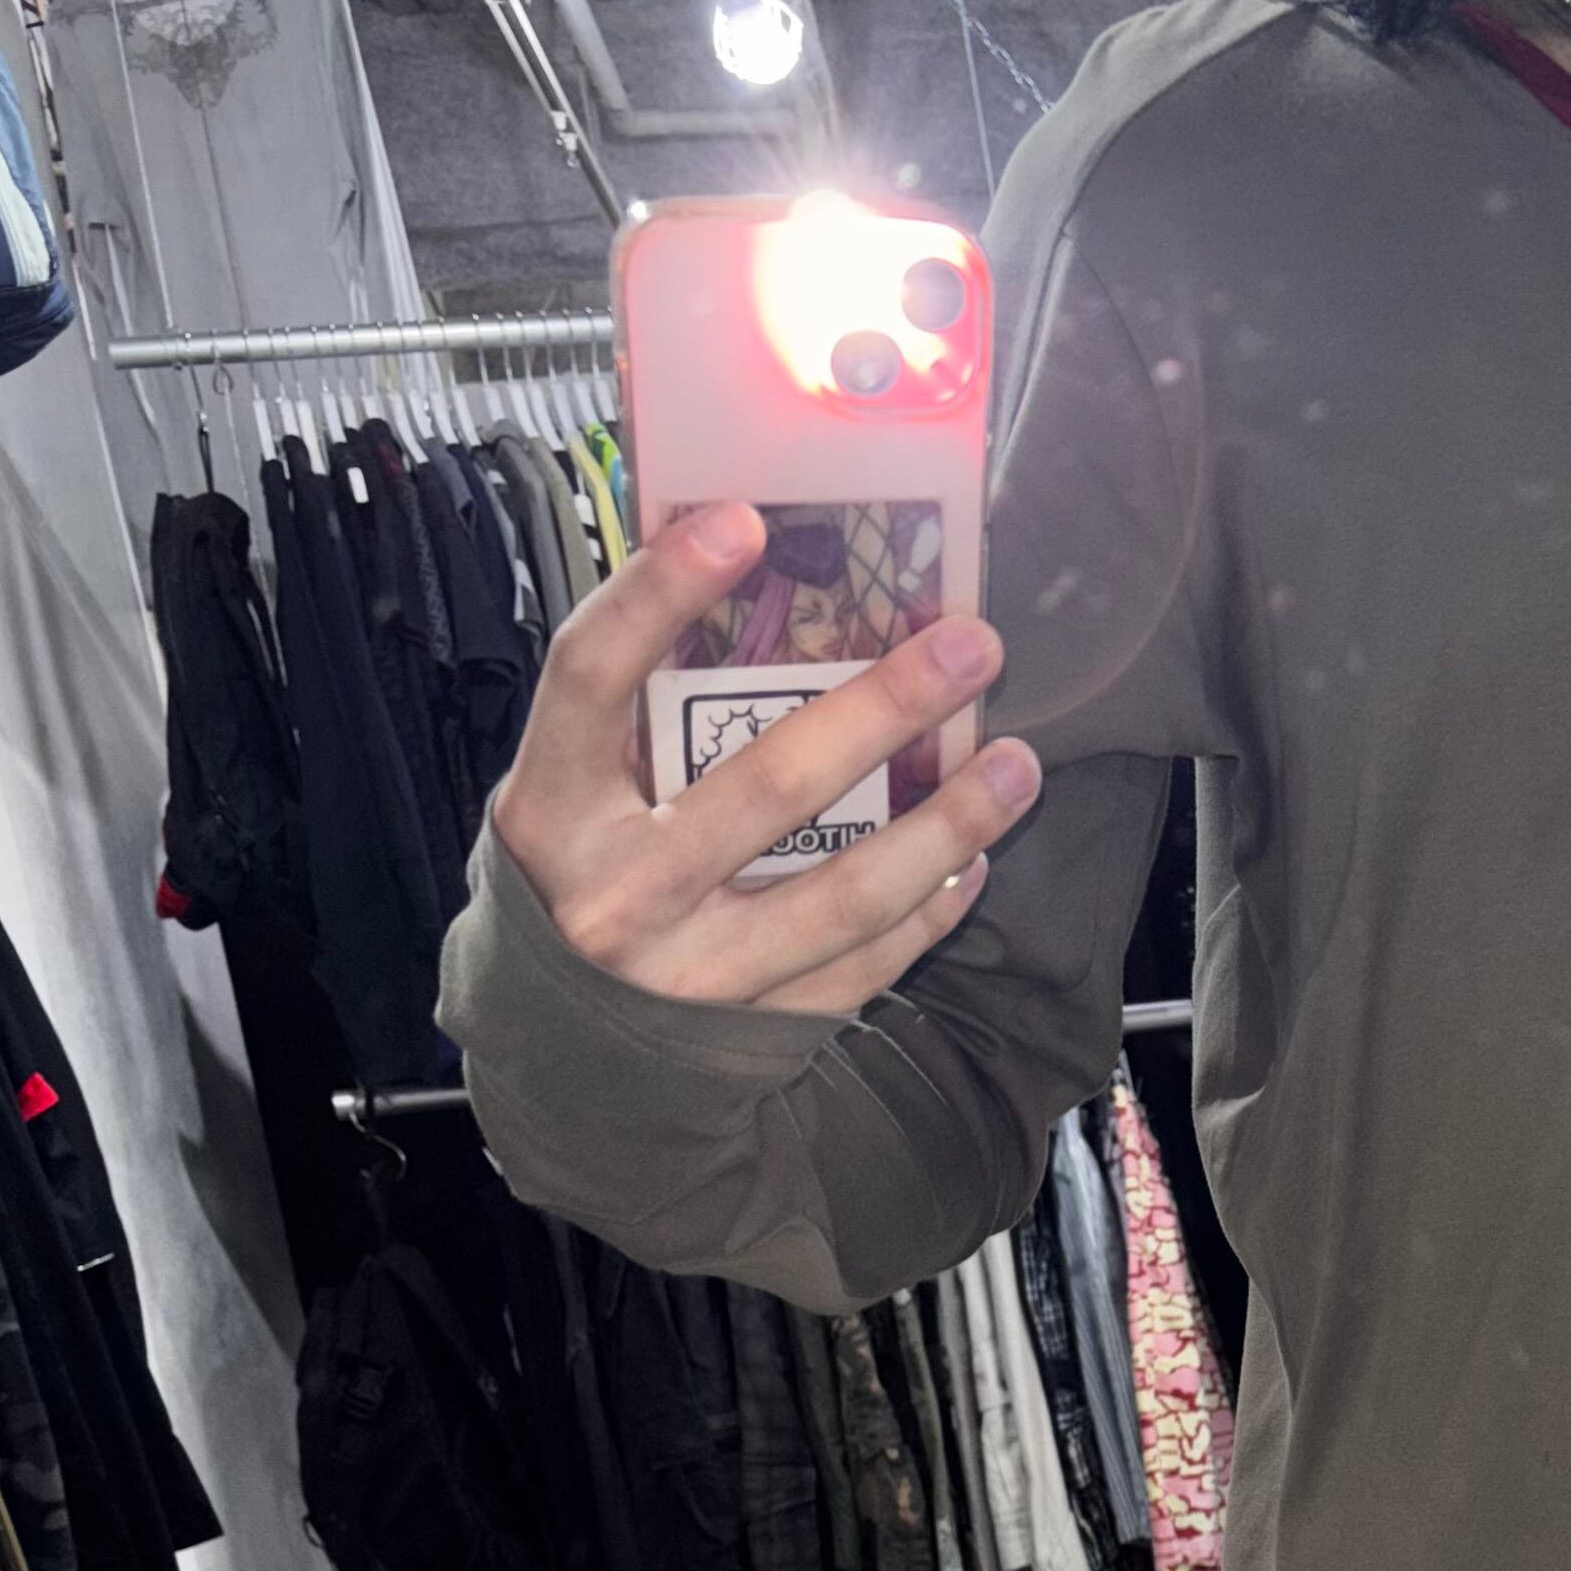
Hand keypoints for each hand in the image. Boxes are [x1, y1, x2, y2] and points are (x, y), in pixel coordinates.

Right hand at [487, 500, 1043, 1019]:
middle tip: (970, 644)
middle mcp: (619, 891)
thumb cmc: (581, 875)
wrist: (560, 1051)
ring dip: (946, 824)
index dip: (661, 592)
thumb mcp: (575, 791)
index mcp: (554, 805)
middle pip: (767, 786)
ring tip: (1016, 764)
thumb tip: (759, 576)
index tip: (742, 519)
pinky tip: (972, 859)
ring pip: (843, 894)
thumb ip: (640, 710)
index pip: (594, 674)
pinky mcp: (753, 1026)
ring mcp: (691, 971)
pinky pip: (863, 962)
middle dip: (884, 708)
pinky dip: (928, 909)